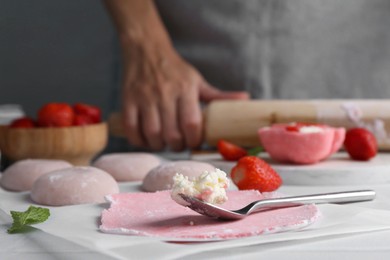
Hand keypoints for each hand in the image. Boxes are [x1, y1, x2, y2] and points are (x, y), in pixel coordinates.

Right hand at [120, 39, 248, 150]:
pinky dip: (138, 140)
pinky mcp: (128, 100)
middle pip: (172, 134)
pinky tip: (145, 138)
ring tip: (163, 141)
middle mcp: (165, 94)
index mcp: (186, 90)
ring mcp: (145, 98)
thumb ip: (218, 96)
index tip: (194, 142)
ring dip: (158, 145)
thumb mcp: (198, 81)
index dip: (194, 140)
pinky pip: (131, 129)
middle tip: (178, 144)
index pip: (192, 124)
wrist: (146, 50)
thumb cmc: (175, 70)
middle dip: (177, 146)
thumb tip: (245, 99)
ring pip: (152, 134)